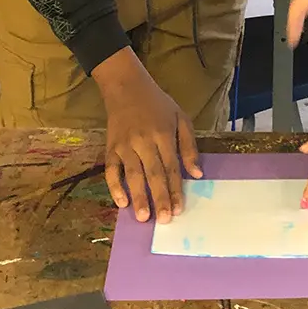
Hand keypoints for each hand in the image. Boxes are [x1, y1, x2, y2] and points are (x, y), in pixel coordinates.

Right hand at [99, 61, 200, 223]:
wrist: (127, 88)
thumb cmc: (158, 105)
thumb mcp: (181, 119)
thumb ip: (189, 146)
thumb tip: (197, 174)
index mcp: (164, 135)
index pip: (172, 167)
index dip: (176, 189)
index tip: (179, 209)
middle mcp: (144, 142)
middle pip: (153, 174)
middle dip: (159, 198)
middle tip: (163, 220)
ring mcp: (125, 146)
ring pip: (132, 175)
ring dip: (138, 197)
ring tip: (143, 217)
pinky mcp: (110, 148)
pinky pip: (111, 171)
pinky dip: (114, 187)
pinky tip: (121, 202)